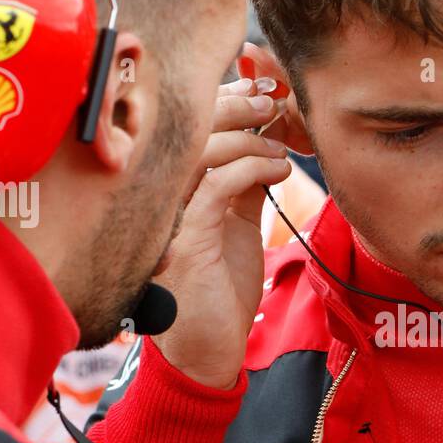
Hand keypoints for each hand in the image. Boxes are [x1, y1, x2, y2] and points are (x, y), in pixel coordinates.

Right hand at [154, 79, 291, 388]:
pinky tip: (277, 171)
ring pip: (201, 150)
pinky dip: (251, 168)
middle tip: (272, 103)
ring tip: (281, 147)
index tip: (261, 89)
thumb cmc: (220, 292)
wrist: (208, 353)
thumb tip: (268, 141)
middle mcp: (161, 197)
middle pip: (189, 126)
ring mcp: (169, 217)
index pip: (189, 125)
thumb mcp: (237, 226)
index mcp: (170, 188)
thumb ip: (245, 184)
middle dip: (235, 104)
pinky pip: (216, 186)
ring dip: (248, 137)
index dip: (222, 97)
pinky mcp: (186, 240)